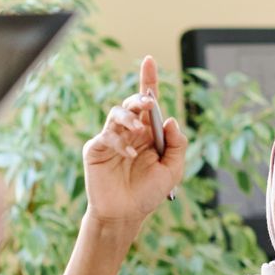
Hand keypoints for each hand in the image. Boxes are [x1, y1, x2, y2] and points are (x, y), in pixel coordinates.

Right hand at [81, 55, 185, 226]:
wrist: (126, 214)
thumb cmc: (149, 192)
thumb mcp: (173, 169)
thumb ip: (177, 144)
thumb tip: (170, 118)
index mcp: (149, 133)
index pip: (149, 103)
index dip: (149, 80)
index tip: (150, 60)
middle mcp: (130, 132)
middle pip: (133, 104)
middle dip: (141, 98)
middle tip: (148, 103)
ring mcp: (112, 139)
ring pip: (117, 114)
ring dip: (129, 116)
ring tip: (139, 127)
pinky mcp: (97, 149)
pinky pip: (106, 136)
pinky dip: (119, 143)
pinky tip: (130, 155)